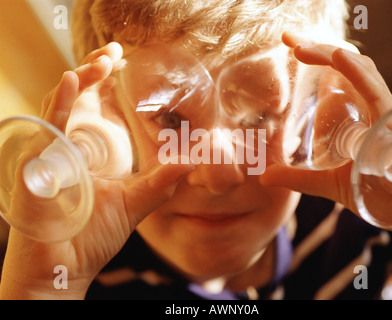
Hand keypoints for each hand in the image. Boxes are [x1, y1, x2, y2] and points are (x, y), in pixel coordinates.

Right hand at [0, 43, 193, 298]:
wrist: (64, 270)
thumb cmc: (90, 237)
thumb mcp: (133, 204)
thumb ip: (160, 183)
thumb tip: (192, 162)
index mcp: (88, 152)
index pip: (93, 108)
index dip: (105, 83)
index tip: (124, 63)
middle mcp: (67, 147)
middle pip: (76, 99)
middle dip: (93, 72)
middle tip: (115, 52)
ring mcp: (49, 154)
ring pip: (59, 105)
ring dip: (79, 79)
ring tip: (102, 61)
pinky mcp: (35, 166)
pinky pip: (46, 128)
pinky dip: (57, 103)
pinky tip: (70, 80)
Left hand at [260, 32, 391, 238]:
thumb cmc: (387, 199)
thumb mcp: (333, 185)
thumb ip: (300, 179)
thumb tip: (264, 177)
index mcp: (360, 118)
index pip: (338, 79)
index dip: (316, 59)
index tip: (289, 46)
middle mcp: (373, 110)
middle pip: (346, 68)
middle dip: (317, 48)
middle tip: (288, 36)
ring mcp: (386, 114)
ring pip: (360, 71)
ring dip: (329, 54)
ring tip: (298, 45)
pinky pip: (377, 93)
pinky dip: (357, 73)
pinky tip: (337, 57)